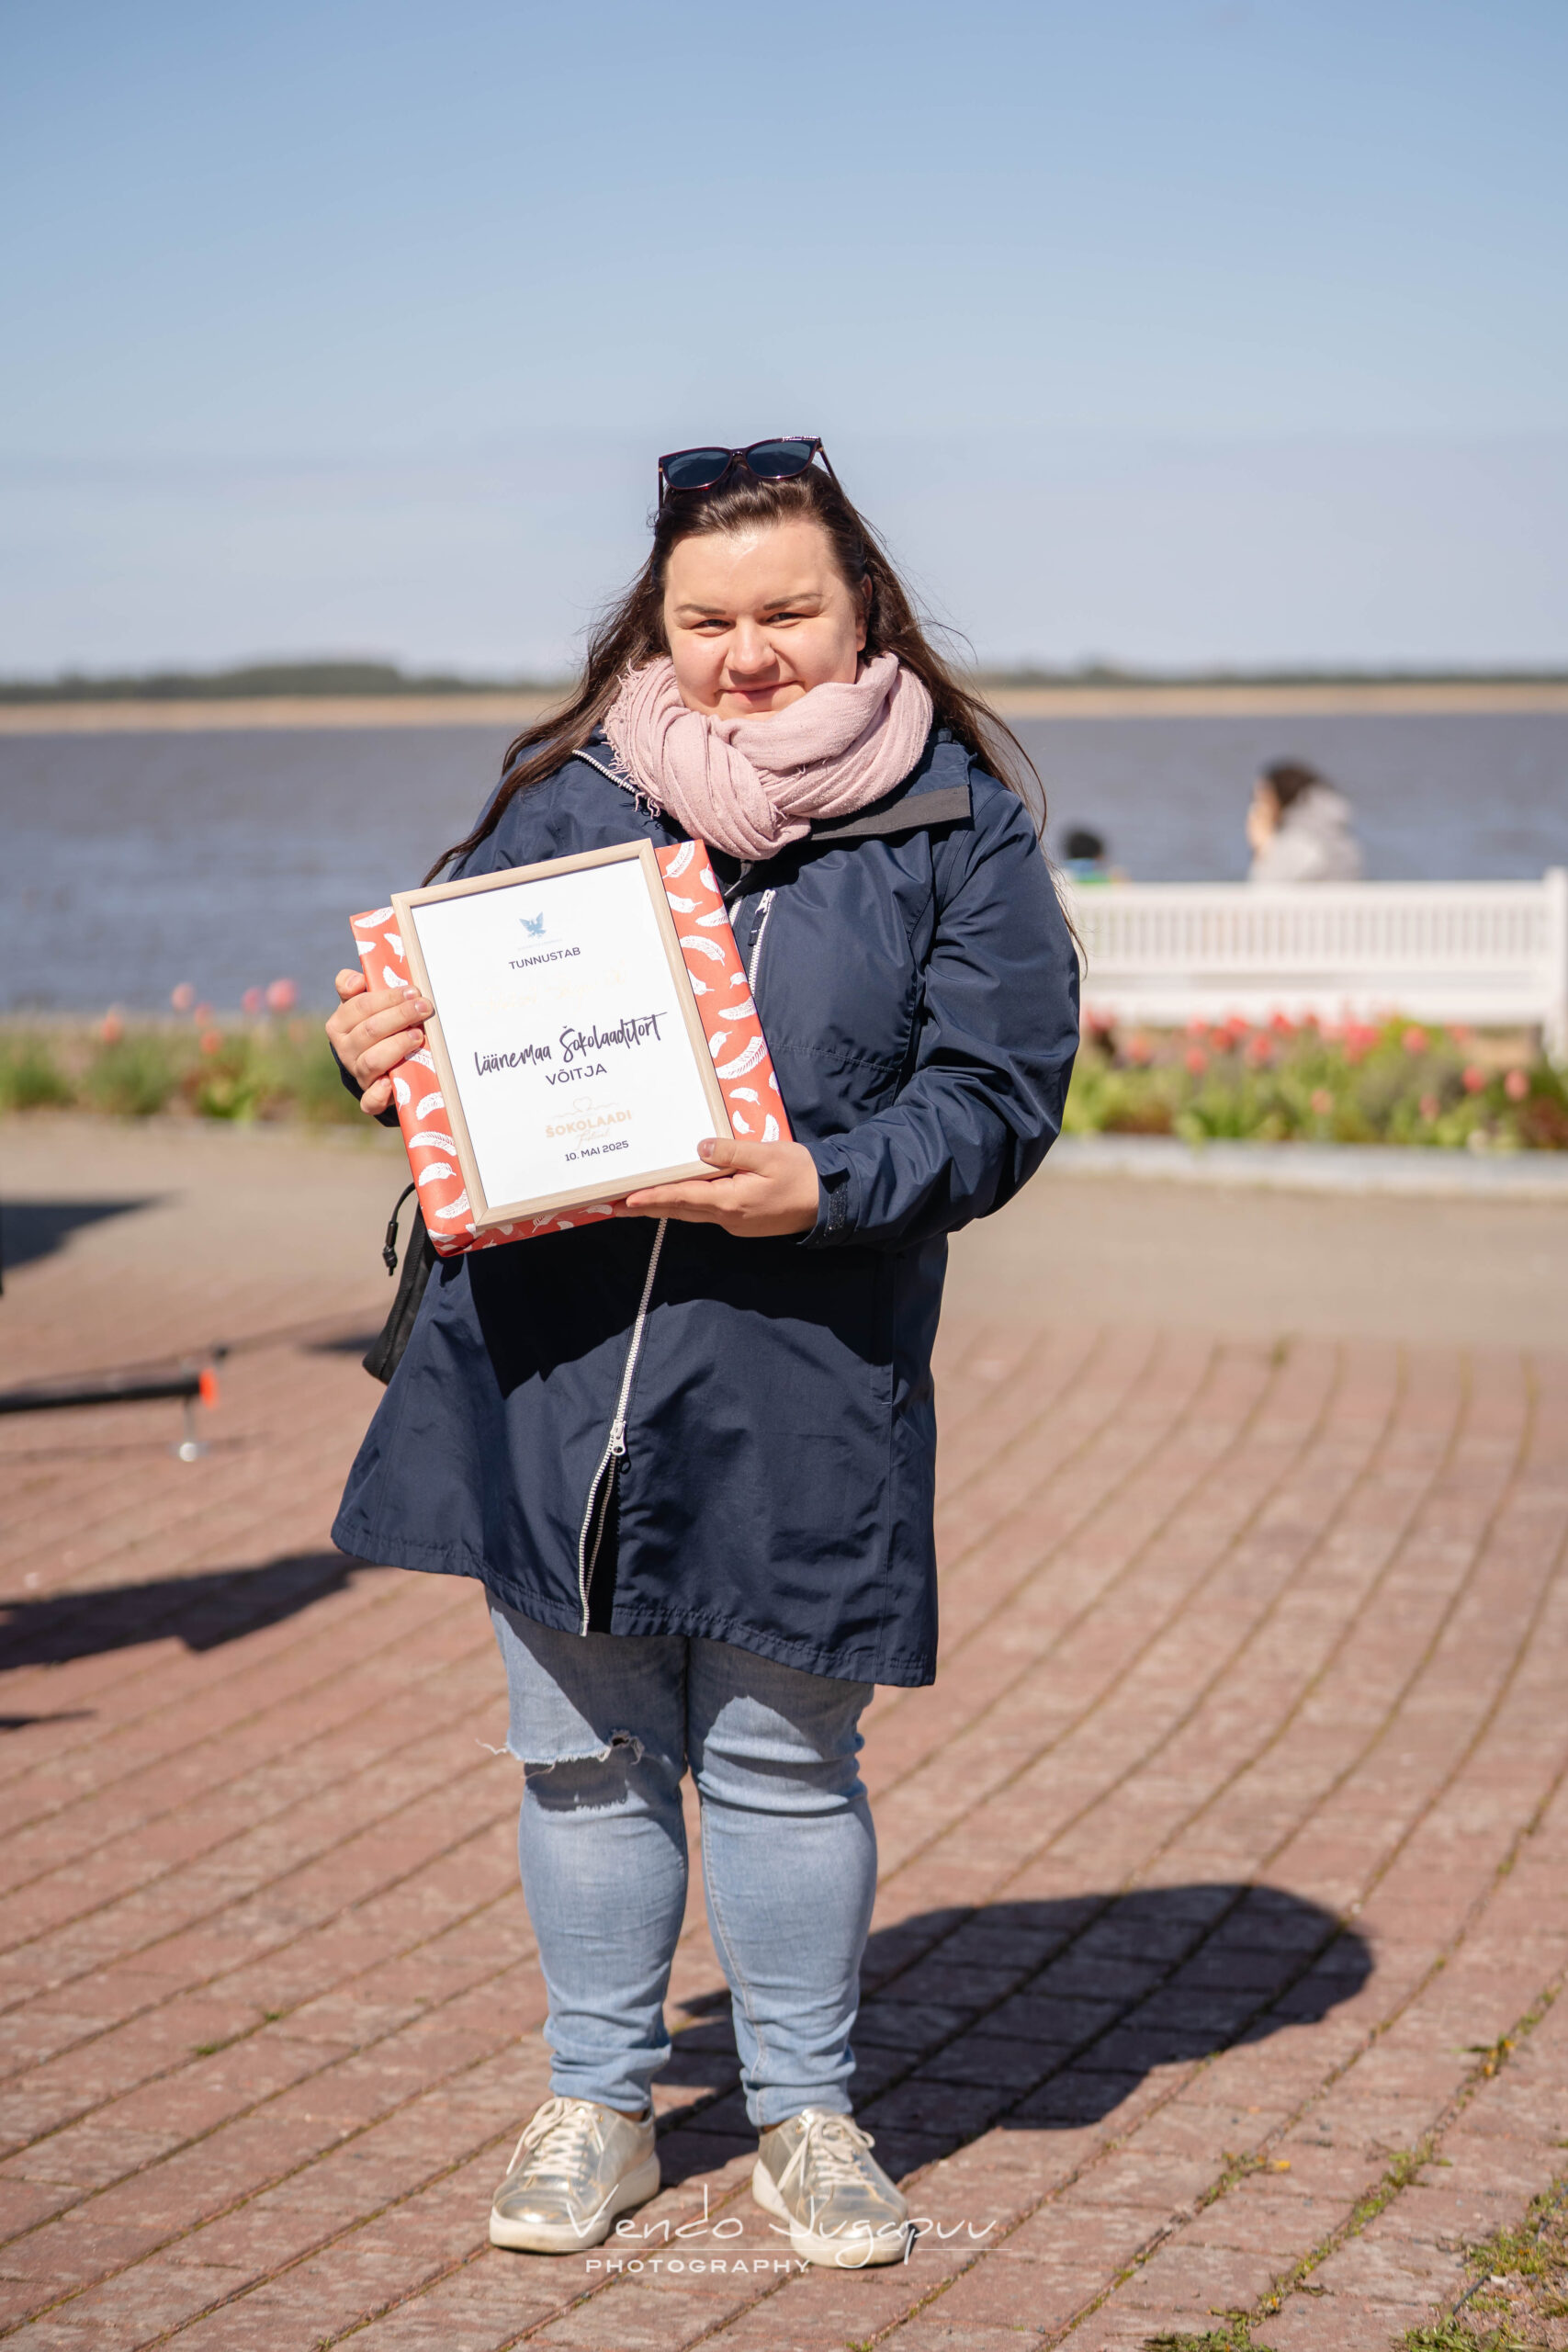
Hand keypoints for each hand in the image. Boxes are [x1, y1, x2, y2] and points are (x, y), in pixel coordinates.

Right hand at [325, 969, 432, 1117]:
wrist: (377, 1064)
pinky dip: (379, 1094)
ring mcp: (357, 1073)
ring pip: (372, 1060)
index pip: (360, 1006)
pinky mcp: (370, 1097)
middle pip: (370, 1030)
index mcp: (340, 1024)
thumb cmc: (375, 1025)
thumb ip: (353, 985)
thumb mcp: (363, 1003)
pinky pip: (369, 1101)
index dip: (388, 998)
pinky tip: (391, 1084)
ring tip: (418, 1036)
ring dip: (397, 1046)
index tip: (413, 991)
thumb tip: (356, 981)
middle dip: (400, 1016)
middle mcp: (345, 1050)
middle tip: (424, 1007)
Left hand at [613, 1136, 820, 1237]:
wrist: (833, 1200)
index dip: (652, 1198)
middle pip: (680, 1211)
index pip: (681, 1199)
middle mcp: (728, 1218)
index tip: (626, 1201)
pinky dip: (687, 1206)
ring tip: (637, 1202)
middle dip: (648, 1207)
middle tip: (615, 1206)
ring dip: (665, 1208)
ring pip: (692, 1214)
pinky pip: (708, 1213)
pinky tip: (679, 1197)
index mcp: (730, 1201)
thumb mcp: (768, 1154)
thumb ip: (731, 1152)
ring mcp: (736, 1224)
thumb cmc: (803, 1174)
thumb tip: (699, 1149)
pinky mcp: (744, 1222)